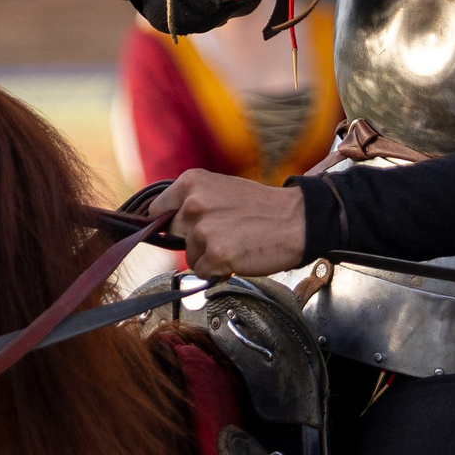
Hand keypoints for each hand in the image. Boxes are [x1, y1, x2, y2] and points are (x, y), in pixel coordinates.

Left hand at [148, 170, 308, 277]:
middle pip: (174, 234)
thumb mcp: (219, 190)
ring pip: (189, 256)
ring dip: (208, 256)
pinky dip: (218, 270)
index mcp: (191, 182)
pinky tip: (237, 256)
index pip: (157, 210)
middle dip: (193, 239)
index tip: (181, 229)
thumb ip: (192, 201)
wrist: (297, 220)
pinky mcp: (217, 254)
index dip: (170, 223)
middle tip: (222, 234)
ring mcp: (204, 230)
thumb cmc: (261, 207)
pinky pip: (203, 272)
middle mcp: (193, 203)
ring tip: (234, 243)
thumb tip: (165, 222)